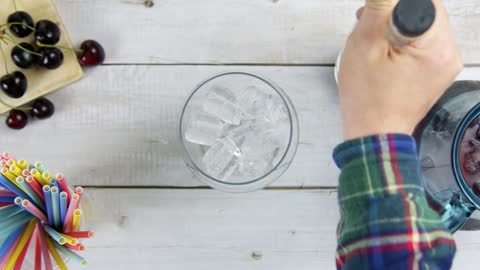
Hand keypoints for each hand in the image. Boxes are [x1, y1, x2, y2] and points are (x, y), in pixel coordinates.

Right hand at [338, 0, 462, 139]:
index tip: (376, 17)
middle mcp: (448, 54)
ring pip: (423, 26)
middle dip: (394, 14)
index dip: (393, 5)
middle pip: (426, 11)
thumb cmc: (368, 100)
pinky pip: (423, 43)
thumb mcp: (365, 45)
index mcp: (436, 47)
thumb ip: (379, 8)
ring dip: (397, 27)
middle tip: (370, 29)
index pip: (424, 1)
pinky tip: (386, 54)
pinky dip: (403, 42)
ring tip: (376, 45)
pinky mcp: (437, 70)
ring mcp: (444, 64)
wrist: (373, 132)